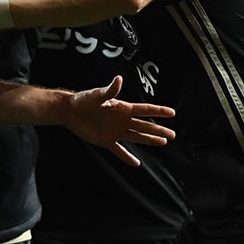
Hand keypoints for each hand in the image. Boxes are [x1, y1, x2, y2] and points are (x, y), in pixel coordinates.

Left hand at [59, 76, 175, 165]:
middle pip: (145, 126)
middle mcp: (122, 120)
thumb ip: (109, 90)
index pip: (144, 110)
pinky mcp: (106, 141)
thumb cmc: (83, 100)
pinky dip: (127, 157)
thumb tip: (119, 79)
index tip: (172, 113)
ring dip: (149, 140)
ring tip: (163, 143)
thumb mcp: (97, 95)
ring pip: (137, 137)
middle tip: (173, 135)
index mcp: (123, 108)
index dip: (159, 111)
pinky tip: (136, 164)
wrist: (70, 111)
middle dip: (159, 130)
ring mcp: (115, 131)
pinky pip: (119, 151)